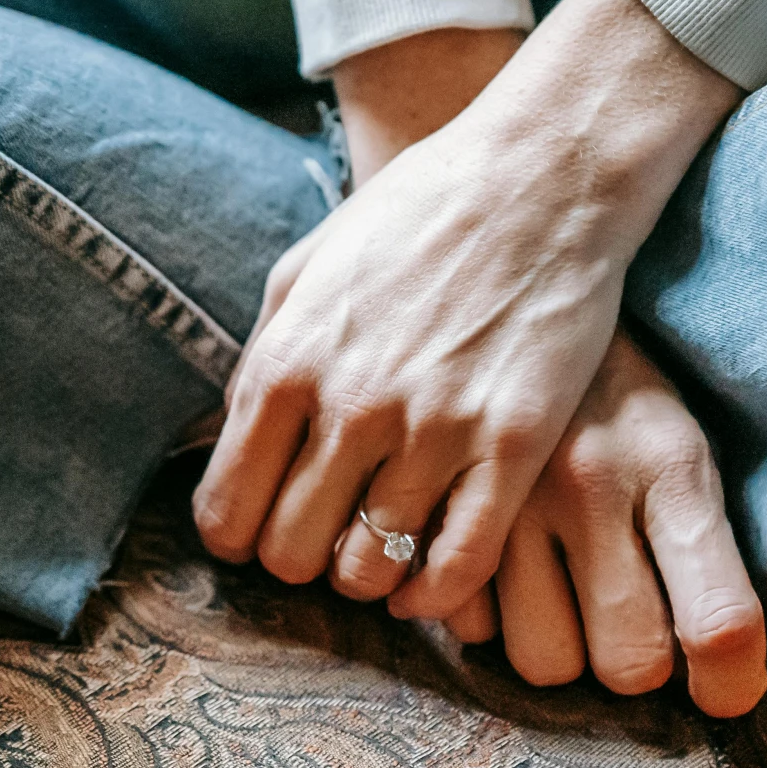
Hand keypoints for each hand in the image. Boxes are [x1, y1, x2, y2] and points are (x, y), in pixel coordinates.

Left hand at [193, 0, 742, 627]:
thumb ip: (263, 359)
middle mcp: (351, 406)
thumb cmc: (416, 214)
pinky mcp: (511, 446)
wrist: (540, 174)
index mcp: (287, 364)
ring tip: (382, 542)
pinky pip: (457, 565)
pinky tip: (431, 579)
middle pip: (291, 554)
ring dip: (368, 571)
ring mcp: (434, 431)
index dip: (239, 534)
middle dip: (301, 556)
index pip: (227, 513)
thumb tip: (230, 444)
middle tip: (327, 531)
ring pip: (369, 570)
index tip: (261, 525)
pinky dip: (435, 593)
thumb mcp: (306, 269)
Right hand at [439, 332, 766, 715]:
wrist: (506, 277)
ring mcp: (505, 497)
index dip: (730, 682)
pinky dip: (482, 615)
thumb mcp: (678, 440)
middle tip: (628, 623)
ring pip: (542, 660)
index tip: (722, 692)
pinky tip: (496, 570)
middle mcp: (592, 483)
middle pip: (629, 663)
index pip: (720, 620)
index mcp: (671, 464)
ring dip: (557, 647)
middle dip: (634, 663)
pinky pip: (466, 623)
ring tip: (561, 598)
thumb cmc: (611, 388)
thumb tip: (726, 675)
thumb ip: (703, 547)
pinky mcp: (436, 502)